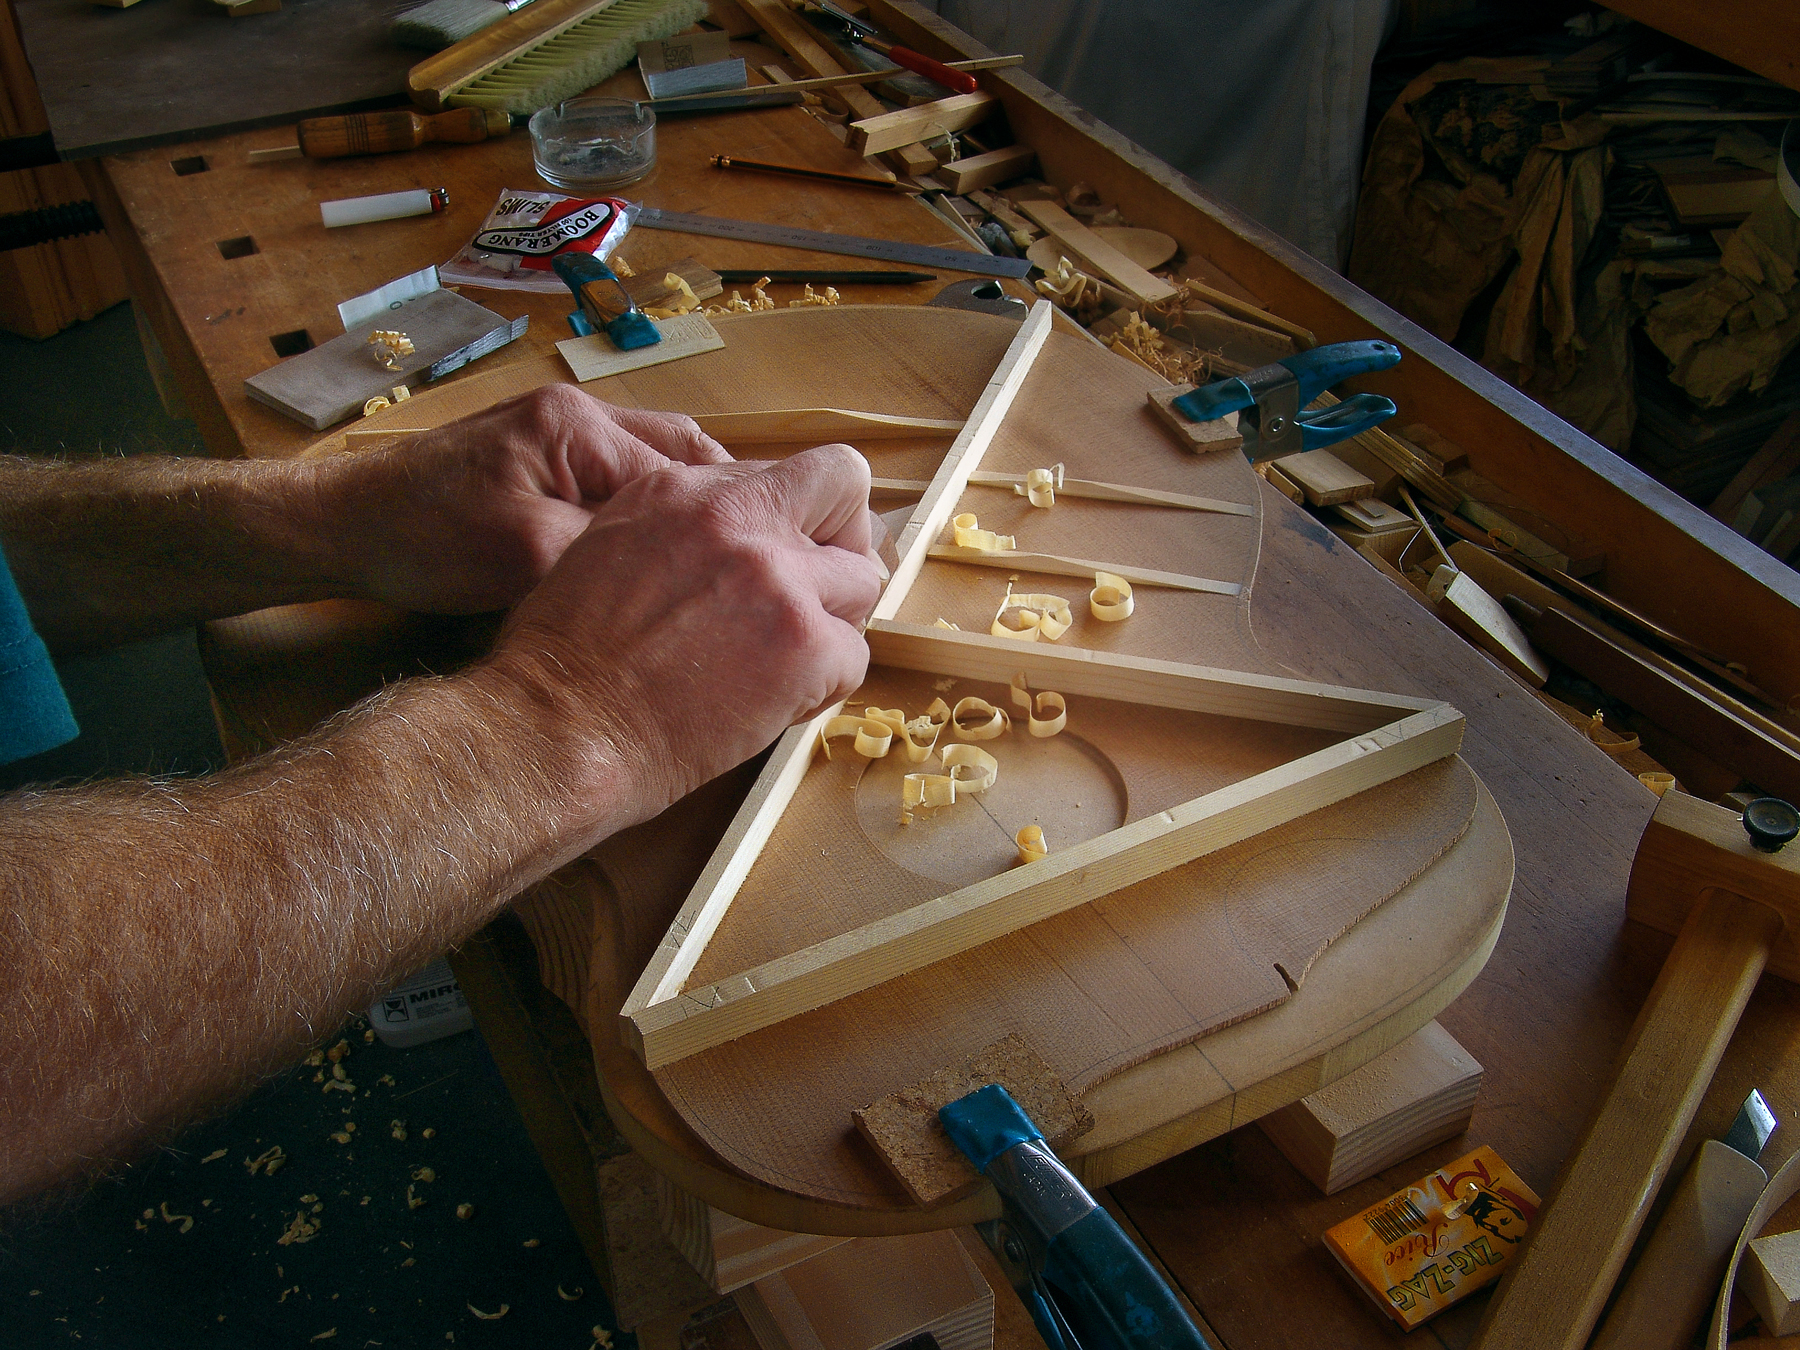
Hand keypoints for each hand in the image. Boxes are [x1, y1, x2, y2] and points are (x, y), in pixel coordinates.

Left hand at [317, 385, 731, 613]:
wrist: (341, 525)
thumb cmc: (423, 538)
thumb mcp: (525, 558)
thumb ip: (610, 552)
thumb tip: (690, 573)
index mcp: (578, 428)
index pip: (690, 463)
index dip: (739, 510)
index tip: (779, 550)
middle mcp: (579, 415)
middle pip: (687, 453)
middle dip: (732, 503)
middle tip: (768, 556)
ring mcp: (560, 431)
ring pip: (659, 465)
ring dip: (695, 509)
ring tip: (726, 562)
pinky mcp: (542, 456)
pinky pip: (622, 478)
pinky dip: (653, 513)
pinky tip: (663, 558)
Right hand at [484, 443, 883, 828]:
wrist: (558, 726)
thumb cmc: (568, 657)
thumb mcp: (613, 544)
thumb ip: (688, 524)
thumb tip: (741, 532)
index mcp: (689, 490)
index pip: (794, 468)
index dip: (803, 512)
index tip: (791, 549)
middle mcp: (739, 518)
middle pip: (848, 492)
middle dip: (842, 542)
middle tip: (817, 593)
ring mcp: (778, 579)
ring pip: (863, 582)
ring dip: (833, 623)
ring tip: (784, 660)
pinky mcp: (804, 645)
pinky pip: (855, 656)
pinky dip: (823, 686)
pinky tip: (774, 702)